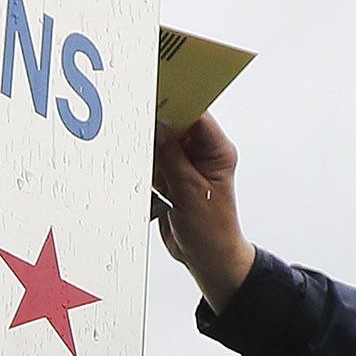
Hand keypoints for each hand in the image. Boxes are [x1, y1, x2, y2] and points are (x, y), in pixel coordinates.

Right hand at [151, 112, 255, 310]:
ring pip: (159, 144)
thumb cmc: (212, 231)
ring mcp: (184, 165)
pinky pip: (152, 163)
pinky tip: (149, 184)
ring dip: (149, 154)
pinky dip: (145, 170)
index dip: (175, 102)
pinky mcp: (170, 177)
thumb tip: (157, 128)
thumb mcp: (190, 194)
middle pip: (173, 125)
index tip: (152, 96)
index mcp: (216, 151)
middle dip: (155, 129)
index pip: (195, 114)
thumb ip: (172, 159)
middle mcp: (201, 154)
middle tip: (139, 132)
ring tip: (152, 172)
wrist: (207, 259)